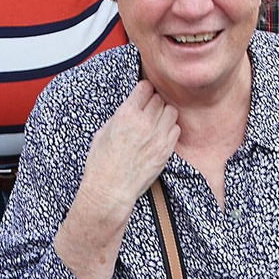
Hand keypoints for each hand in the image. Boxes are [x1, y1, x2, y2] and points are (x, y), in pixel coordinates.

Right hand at [79, 80, 179, 211]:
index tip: (142, 94)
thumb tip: (132, 105)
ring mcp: (158, 137)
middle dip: (152, 102)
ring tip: (155, 122)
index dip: (143, 90)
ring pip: (171, 111)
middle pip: (158, 98)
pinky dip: (169, 129)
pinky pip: (176, 129)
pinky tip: (159, 135)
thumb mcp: (103, 131)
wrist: (110, 190)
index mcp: (126, 114)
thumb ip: (121, 114)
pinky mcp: (166, 150)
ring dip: (163, 114)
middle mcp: (144, 122)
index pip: (145, 87)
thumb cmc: (102, 162)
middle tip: (146, 111)